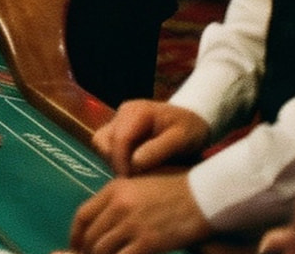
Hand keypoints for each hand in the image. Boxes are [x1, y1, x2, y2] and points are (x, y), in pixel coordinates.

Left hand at [69, 173, 210, 253]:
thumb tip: (101, 223)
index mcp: (113, 190)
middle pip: (91, 235)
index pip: (83, 215)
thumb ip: (117, 201)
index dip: (76, 234)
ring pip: (103, 249)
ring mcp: (132, 224)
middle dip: (87, 250)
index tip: (75, 244)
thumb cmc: (174, 191)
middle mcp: (118, 206)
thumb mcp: (138, 186)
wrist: (204, 197)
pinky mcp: (148, 242)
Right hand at [91, 100, 209, 175]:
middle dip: (116, 162)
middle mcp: (122, 112)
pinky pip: (106, 145)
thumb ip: (158, 149)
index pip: (119, 139)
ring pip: (101, 143)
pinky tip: (133, 166)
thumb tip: (134, 163)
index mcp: (136, 112)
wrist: (193, 120)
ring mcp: (118, 119)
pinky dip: (116, 158)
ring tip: (134, 172)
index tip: (132, 181)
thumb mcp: (181, 139)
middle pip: (103, 141)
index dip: (122, 162)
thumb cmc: (190, 129)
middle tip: (134, 179)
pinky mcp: (117, 128)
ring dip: (113, 160)